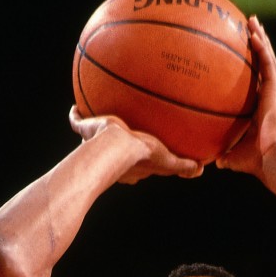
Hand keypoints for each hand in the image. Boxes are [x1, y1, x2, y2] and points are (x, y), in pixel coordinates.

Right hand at [69, 107, 203, 183]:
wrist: (115, 147)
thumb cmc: (141, 155)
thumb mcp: (166, 161)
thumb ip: (182, 166)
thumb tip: (200, 169)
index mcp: (129, 166)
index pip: (135, 167)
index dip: (139, 161)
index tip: (142, 154)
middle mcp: (110, 158)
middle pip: (113, 152)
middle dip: (117, 146)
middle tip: (122, 137)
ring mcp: (94, 144)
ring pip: (93, 137)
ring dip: (94, 130)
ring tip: (97, 119)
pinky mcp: (85, 130)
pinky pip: (77, 121)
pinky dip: (75, 116)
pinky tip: (75, 108)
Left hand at [216, 17, 275, 179]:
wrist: (272, 159)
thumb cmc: (256, 161)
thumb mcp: (234, 155)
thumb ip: (225, 153)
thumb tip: (212, 160)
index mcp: (262, 107)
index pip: (256, 82)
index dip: (251, 67)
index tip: (244, 54)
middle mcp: (269, 96)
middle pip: (264, 64)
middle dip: (258, 46)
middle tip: (250, 29)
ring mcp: (274, 92)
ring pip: (267, 59)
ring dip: (261, 39)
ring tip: (253, 22)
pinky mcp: (275, 90)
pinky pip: (267, 63)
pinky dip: (261, 48)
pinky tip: (254, 34)